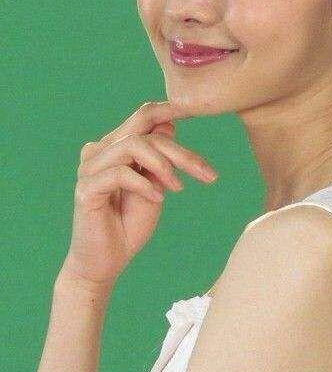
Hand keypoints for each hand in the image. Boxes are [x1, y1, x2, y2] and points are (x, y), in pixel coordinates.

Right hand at [58, 100, 217, 289]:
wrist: (108, 261)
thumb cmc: (130, 223)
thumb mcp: (155, 185)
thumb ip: (159, 157)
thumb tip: (170, 124)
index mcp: (114, 146)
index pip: (143, 118)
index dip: (170, 109)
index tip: (200, 110)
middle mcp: (98, 151)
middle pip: (143, 131)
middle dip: (180, 150)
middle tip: (207, 174)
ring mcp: (89, 168)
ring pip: (133, 145)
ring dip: (163, 165)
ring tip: (178, 187)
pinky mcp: (85, 189)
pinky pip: (120, 173)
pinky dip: (144, 184)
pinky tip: (158, 199)